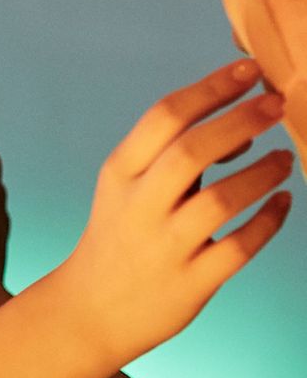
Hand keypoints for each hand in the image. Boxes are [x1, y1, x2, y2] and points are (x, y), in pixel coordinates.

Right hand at [52, 59, 292, 368]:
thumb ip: (172, 156)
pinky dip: (267, 222)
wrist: (92, 307)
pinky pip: (239, 247)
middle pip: (192, 150)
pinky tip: (283, 204)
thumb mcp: (126, 188)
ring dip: (261, 174)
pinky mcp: (189, 282)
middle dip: (241, 120)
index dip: (212, 88)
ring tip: (285, 158)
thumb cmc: (119, 236)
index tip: (249, 70)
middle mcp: (139, 205)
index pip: (165, 116)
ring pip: (220, 200)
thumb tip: (241, 127)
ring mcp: (164, 246)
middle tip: (277, 104)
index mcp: (121, 172)